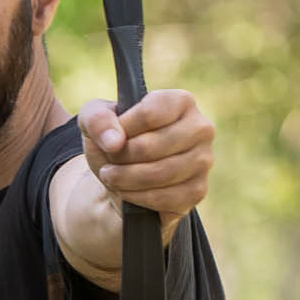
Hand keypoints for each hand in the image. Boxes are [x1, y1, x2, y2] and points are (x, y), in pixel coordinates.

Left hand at [77, 89, 213, 224]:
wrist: (125, 175)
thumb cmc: (116, 139)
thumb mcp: (95, 119)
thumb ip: (97, 119)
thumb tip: (114, 141)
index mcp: (181, 101)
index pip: (150, 114)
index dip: (122, 129)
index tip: (111, 137)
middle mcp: (200, 128)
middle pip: (153, 145)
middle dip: (121, 157)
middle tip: (109, 160)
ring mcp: (203, 160)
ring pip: (160, 173)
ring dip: (126, 178)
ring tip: (111, 176)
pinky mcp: (198, 190)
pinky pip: (166, 197)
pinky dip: (139, 197)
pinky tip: (127, 191)